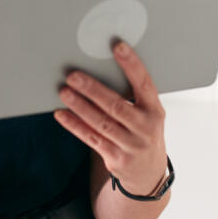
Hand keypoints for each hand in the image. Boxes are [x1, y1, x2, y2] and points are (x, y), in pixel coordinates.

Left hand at [54, 41, 167, 195]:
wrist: (149, 172)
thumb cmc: (144, 132)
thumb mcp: (148, 113)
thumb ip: (133, 96)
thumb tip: (100, 68)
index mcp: (155, 110)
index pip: (144, 83)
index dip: (131, 64)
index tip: (117, 46)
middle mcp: (145, 128)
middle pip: (116, 105)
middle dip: (93, 89)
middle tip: (73, 75)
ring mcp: (131, 145)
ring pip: (101, 123)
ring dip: (80, 106)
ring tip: (64, 91)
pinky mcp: (116, 158)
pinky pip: (91, 139)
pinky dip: (75, 126)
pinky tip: (62, 114)